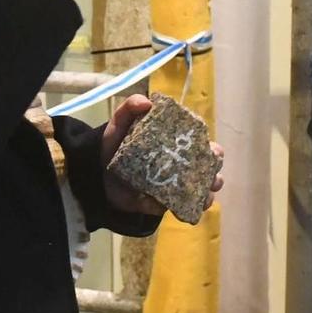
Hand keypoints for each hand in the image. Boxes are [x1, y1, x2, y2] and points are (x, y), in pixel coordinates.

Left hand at [99, 93, 225, 215]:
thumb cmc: (114, 143)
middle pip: (208, 173)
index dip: (214, 151)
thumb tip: (148, 103)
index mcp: (177, 145)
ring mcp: (172, 187)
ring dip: (206, 196)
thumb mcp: (121, 122)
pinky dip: (184, 209)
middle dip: (215, 177)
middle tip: (213, 178)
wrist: (95, 171)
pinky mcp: (161, 204)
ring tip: (204, 198)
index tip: (213, 152)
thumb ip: (131, 107)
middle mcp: (180, 166)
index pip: (204, 147)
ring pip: (199, 194)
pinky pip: (178, 209)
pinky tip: (185, 209)